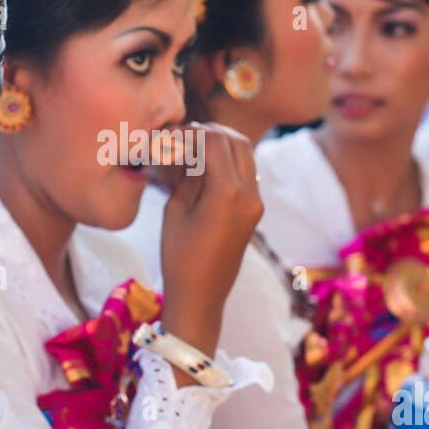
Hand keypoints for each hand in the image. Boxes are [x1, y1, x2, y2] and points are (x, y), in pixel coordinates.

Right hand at [158, 123, 261, 360]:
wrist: (201, 296)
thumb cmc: (180, 256)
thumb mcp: (176, 210)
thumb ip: (187, 174)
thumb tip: (188, 148)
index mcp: (228, 193)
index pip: (214, 142)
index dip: (191, 133)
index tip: (171, 136)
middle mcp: (250, 194)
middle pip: (236, 141)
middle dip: (210, 133)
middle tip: (185, 136)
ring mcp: (256, 202)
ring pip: (245, 154)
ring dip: (222, 144)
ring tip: (194, 148)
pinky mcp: (255, 210)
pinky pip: (246, 172)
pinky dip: (228, 161)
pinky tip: (204, 166)